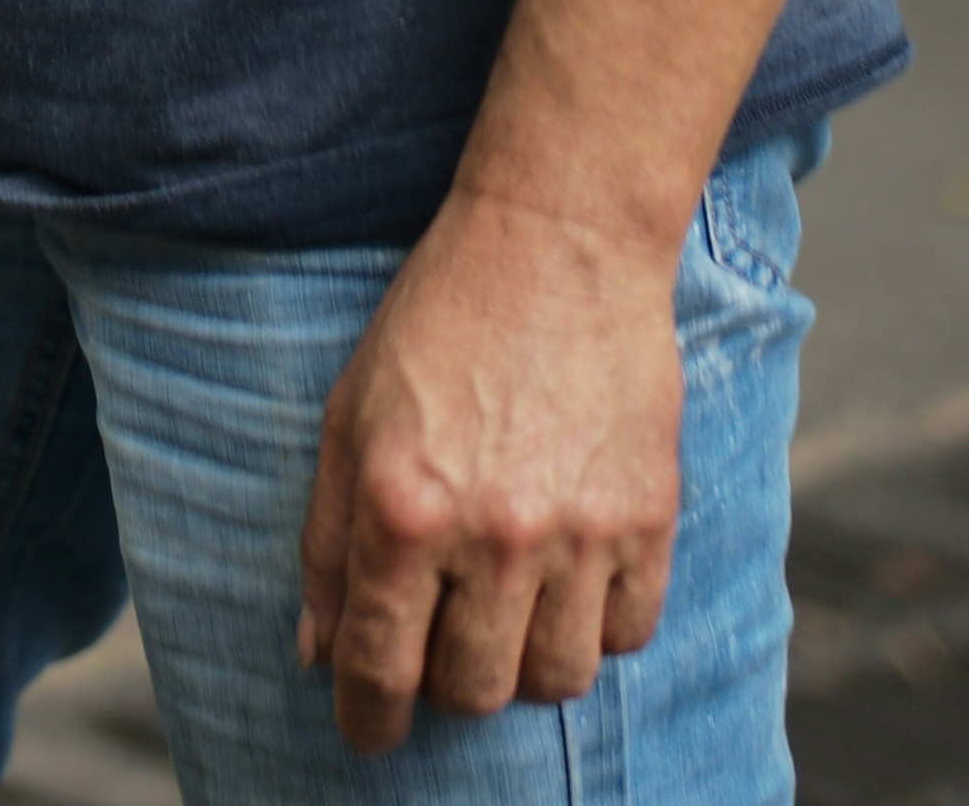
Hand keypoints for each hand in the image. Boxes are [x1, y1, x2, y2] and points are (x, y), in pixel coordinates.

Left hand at [292, 193, 684, 747]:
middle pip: (473, 691)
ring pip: (556, 679)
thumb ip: (326, 543)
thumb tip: (318, 652)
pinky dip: (597, 628)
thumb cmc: (437, 322)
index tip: (370, 728)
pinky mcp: (650, 515)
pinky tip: (570, 579)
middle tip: (441, 640)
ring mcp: (580, 530)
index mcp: (401, 507)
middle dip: (445, 684)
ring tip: (508, 608)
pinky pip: (629, 634)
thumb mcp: (347, 418)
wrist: (557, 240)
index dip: (367, 718)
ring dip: (524, 663)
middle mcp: (493, 533)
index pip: (379, 668)